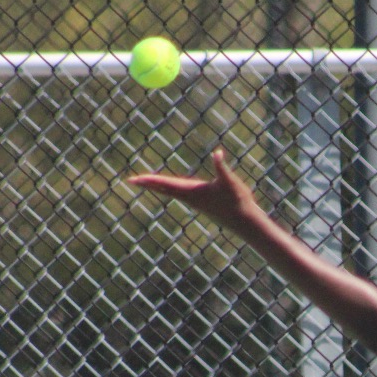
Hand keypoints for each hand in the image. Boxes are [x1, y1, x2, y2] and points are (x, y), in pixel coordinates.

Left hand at [128, 148, 262, 230]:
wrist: (245, 222)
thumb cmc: (238, 201)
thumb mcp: (230, 181)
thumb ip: (222, 167)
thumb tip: (218, 154)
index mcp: (192, 191)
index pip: (166, 184)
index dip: (150, 181)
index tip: (134, 179)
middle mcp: (190, 198)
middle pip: (164, 189)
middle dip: (148, 184)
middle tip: (131, 180)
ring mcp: (195, 202)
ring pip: (171, 193)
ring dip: (158, 187)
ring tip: (146, 182)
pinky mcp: (201, 204)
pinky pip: (179, 195)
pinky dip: (170, 189)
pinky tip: (169, 188)